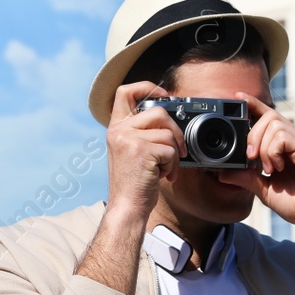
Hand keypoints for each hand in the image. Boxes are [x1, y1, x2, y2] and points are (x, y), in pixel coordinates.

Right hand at [103, 81, 186, 220]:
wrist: (127, 207)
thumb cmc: (133, 184)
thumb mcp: (131, 152)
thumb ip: (142, 132)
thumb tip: (169, 120)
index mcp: (115, 128)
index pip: (125, 91)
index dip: (147, 87)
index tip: (163, 95)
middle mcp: (119, 130)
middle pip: (158, 111)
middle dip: (175, 130)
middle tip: (179, 149)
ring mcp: (128, 139)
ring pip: (167, 132)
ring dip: (174, 153)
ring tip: (165, 168)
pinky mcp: (141, 151)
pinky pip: (170, 150)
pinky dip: (172, 165)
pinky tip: (163, 176)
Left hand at [218, 90, 294, 231]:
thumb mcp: (264, 189)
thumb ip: (246, 178)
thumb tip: (222, 172)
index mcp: (287, 145)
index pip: (269, 116)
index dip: (253, 105)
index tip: (237, 98)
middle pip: (269, 116)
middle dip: (252, 135)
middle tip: (251, 159)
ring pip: (274, 124)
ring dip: (263, 147)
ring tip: (268, 168)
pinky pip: (283, 136)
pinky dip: (273, 151)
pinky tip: (277, 168)